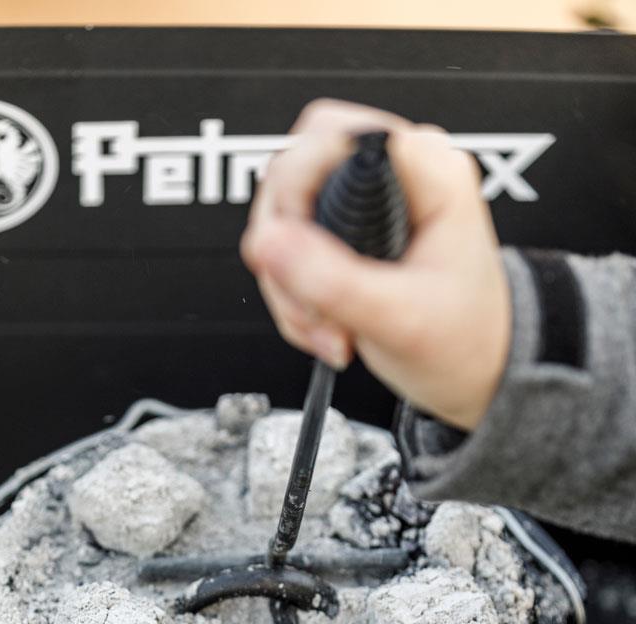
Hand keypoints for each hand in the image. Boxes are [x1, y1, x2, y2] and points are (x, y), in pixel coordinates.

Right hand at [240, 99, 510, 430]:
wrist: (477, 368)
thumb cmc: (465, 337)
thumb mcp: (402, 317)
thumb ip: (334, 281)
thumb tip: (268, 241)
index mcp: (427, 172)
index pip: (329, 134)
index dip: (295, 187)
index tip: (292, 248)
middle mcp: (392, 175)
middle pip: (291, 175)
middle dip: (286, 251)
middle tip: (313, 302)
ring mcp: (364, 204)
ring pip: (280, 219)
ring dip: (287, 284)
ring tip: (328, 328)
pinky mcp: (344, 232)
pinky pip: (286, 250)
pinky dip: (291, 295)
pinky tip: (325, 324)